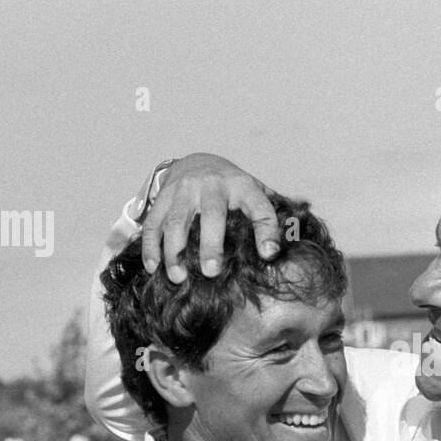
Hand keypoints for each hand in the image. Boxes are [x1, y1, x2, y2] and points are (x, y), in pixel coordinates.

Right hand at [140, 153, 281, 282]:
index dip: (266, 230)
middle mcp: (212, 185)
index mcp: (243, 186)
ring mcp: (184, 190)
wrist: (197, 162)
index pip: (260, 207)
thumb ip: (270, 217)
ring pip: (176, 221)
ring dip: (174, 251)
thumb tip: (290, 245)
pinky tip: (153, 268)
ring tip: (178, 278)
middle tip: (211, 272)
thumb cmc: (233, 190)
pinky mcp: (162, 197)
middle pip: (211, 215)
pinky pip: (153, 223)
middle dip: (210, 245)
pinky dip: (151, 247)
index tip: (269, 255)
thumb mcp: (255, 194)